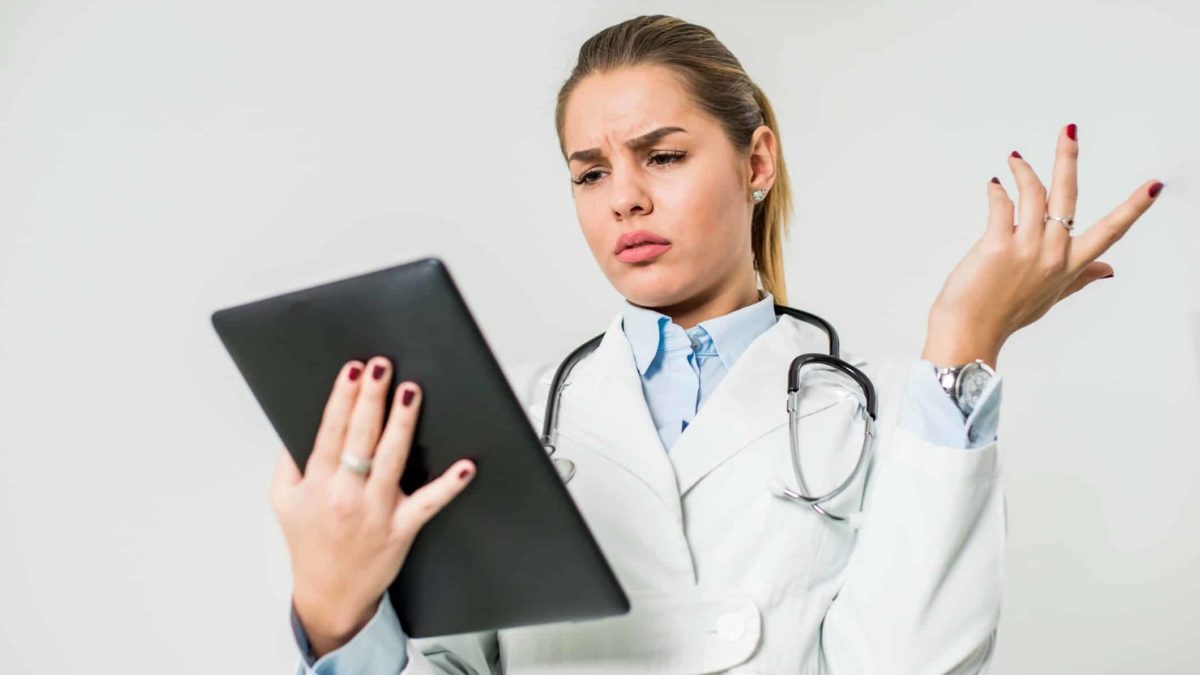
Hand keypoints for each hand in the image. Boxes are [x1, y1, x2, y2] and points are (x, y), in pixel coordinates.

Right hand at [270, 357, 476, 657]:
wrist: (330, 595)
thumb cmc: (310, 543)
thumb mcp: (284, 501)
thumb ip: (288, 463)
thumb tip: (297, 428)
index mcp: (317, 482)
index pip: (331, 431)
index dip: (342, 398)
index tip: (353, 370)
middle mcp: (345, 494)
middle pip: (360, 437)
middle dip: (371, 398)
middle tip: (381, 367)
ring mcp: (376, 510)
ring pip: (391, 459)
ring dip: (402, 423)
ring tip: (410, 391)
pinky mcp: (402, 528)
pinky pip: (428, 503)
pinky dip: (449, 485)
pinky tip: (465, 466)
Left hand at [922, 122, 1164, 367]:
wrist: (970, 333)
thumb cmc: (1006, 316)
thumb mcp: (1051, 298)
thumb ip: (1079, 278)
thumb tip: (1107, 269)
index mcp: (1068, 266)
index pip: (1110, 232)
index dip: (1132, 207)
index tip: (1154, 185)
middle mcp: (1052, 254)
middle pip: (1067, 196)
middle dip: (1068, 158)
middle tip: (1069, 130)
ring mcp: (1026, 249)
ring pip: (1033, 194)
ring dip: (1023, 170)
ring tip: (1014, 160)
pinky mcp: (997, 246)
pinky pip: (1002, 205)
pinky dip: (997, 191)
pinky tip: (994, 185)